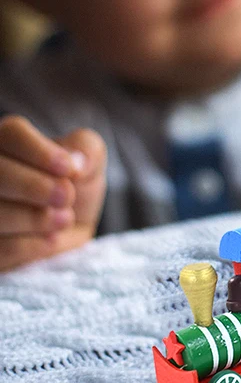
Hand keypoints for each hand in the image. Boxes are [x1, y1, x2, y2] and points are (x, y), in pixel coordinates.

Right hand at [0, 116, 106, 270]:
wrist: (69, 231)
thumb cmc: (74, 188)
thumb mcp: (89, 164)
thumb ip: (87, 150)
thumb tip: (77, 162)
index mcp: (8, 143)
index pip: (12, 134)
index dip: (40, 152)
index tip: (69, 169)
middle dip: (35, 187)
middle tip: (67, 197)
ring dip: (35, 218)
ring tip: (64, 219)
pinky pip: (1, 248)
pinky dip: (31, 246)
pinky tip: (50, 240)